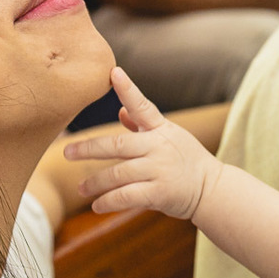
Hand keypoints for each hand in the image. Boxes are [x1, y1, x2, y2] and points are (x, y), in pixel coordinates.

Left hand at [63, 67, 223, 218]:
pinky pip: (126, 196)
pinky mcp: (159, 193)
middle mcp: (159, 147)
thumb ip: (143, 124)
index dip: (128, 88)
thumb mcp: (170, 136)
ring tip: (81, 188)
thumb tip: (120, 110)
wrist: (212, 188)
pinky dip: (108, 201)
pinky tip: (96, 205)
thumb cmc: (187, 160)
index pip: (143, 105)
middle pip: (117, 145)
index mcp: (161, 130)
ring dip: (95, 182)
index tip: (113, 72)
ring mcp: (159, 170)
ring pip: (118, 174)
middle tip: (66, 152)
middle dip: (89, 149)